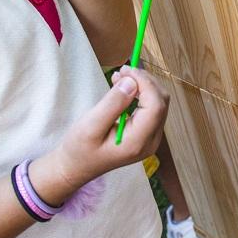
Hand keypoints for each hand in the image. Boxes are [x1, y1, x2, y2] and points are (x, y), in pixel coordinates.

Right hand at [35, 67, 169, 202]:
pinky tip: (124, 88)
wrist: (76, 167)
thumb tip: (132, 82)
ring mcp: (151, 139)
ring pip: (159, 103)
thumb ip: (113, 103)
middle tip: (122, 70)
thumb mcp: (90, 125)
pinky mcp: (146, 134)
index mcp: (138, 142)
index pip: (155, 106)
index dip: (145, 83)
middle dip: (144, 81)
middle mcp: (150, 142)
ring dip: (143, 86)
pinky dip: (141, 94)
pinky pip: (151, 108)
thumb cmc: (79, 149)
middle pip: (161, 102)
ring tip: (120, 77)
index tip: (126, 69)